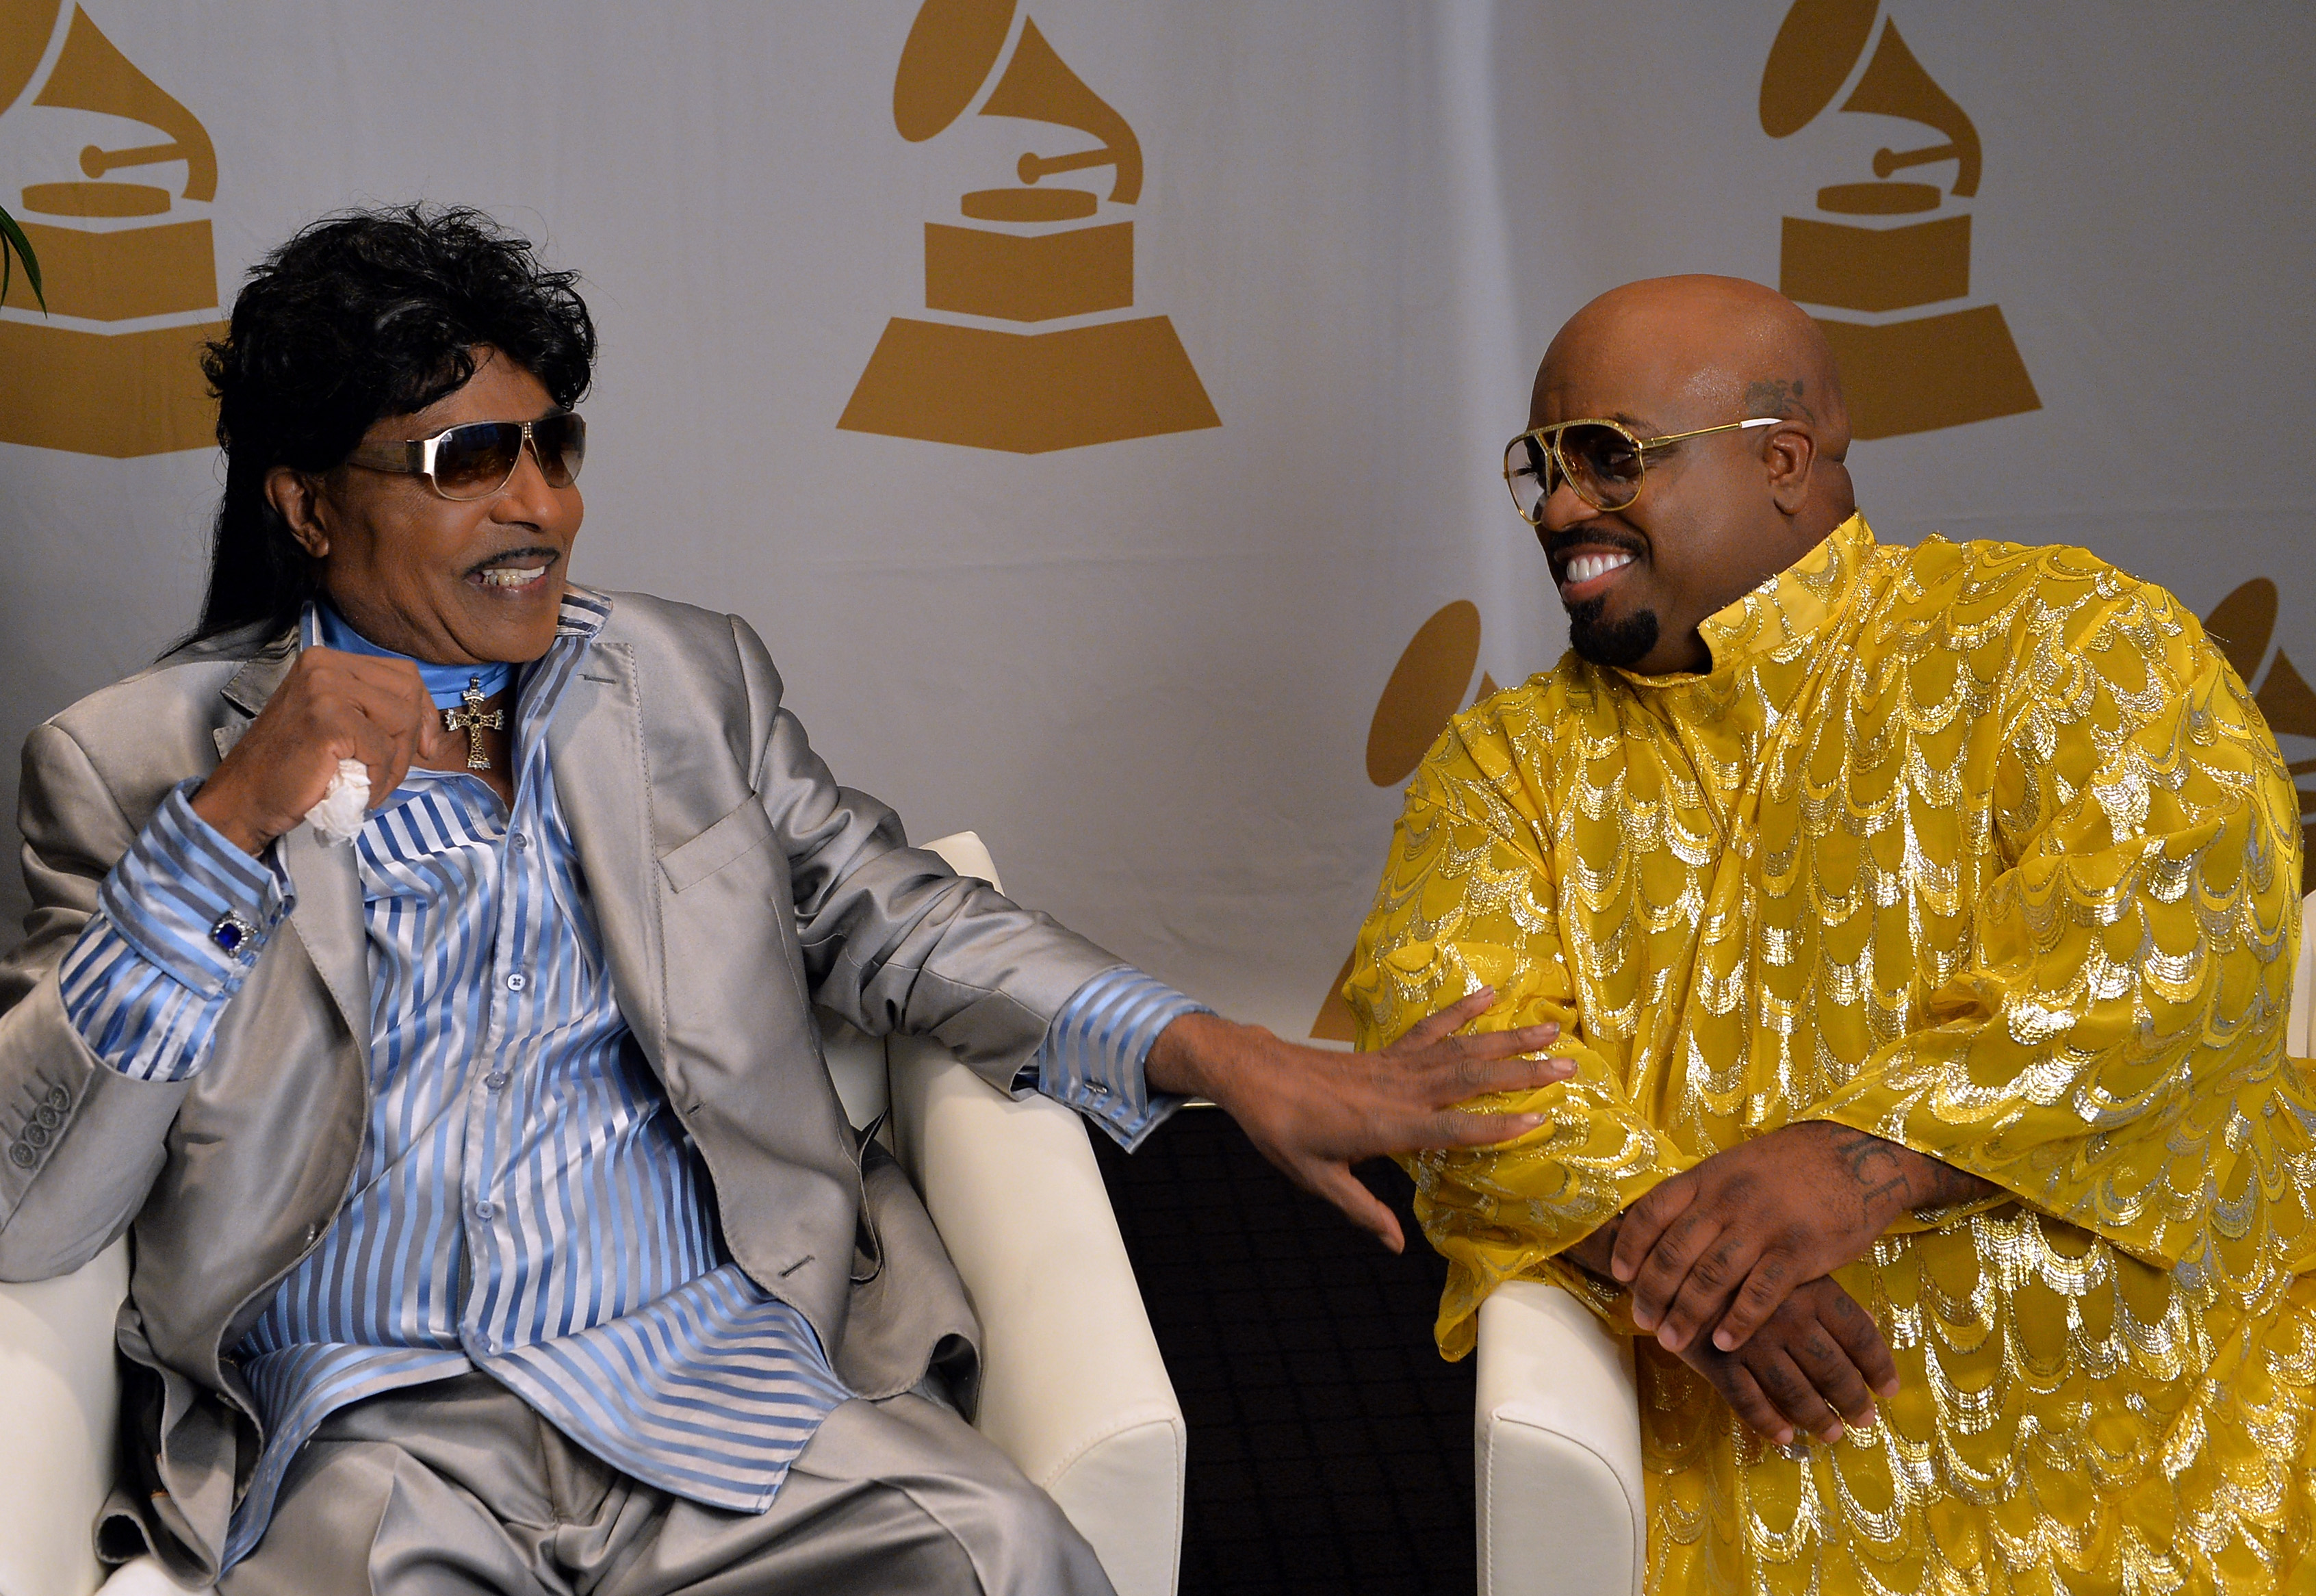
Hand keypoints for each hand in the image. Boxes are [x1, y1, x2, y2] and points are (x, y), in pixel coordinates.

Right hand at [191, 646, 463, 853]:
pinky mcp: (328, 721)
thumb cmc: (292, 766)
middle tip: (392, 772)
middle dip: (412, 738)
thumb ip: (372, 711)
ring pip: (401, 721)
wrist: (246, 797)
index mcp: (328, 660)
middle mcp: (325, 665)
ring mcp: (325, 690)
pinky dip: (381, 778)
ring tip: (373, 786)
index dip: (425, 710)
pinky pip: (382, 749)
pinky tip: (363, 793)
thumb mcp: (335, 722)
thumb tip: (427, 728)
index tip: (428, 746)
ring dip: (396, 763)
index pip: (402, 674)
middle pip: (407, 692)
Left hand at [1145, 990, 1572, 1251]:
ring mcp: (1395, 1066)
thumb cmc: (1282, 1130)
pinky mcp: (1387, 1052)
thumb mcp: (1316, 1178)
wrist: (1253, 1075)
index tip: (1540, 1119)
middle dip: (1520, 1074)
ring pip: (1460, 1050)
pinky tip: (1489, 996)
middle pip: (1469, 1081)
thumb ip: (1361, 1208)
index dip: (1496, 1126)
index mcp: (1385, 1127)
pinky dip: (1461, 1011)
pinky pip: (1430, 1029)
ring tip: (1550, 1031)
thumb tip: (1396, 1244)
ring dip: (1506, 1040)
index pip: (1451, 1128)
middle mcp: (1399, 1091)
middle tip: (1568, 1068)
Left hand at [1610, 1120, 1994, 1354]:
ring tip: (1671, 1342)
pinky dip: (1738, 1320)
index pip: (1652, 1212)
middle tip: (1642, 1322)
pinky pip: (1760, 1291)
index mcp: (1706, 1177)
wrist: (1853, 1155)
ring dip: (1686, 1313)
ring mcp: (1762, 1224)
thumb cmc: (1788, 1168)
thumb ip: (1700, 1196)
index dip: (1631, 1247)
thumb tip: (1659, 1228)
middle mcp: (1727, 1200)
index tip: (1621, 1277)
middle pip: (1674, 1252)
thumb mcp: (1734, 1168)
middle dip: (1653, 1292)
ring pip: (1710, 1276)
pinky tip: (1724, 1342)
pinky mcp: (1799, 1249)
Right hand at [1663, 1275, 1897, 1446]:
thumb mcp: (1782, 1265)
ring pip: (1795, 1391)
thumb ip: (1821, 1291)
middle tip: (1863, 1420)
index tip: (1889, 1389)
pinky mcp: (1716, 1362)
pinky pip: (1749, 1402)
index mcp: (1807, 1288)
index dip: (1878, 1365)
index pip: (1858, 1332)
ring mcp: (1750, 1342)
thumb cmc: (1734, 1264)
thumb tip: (1866, 1318)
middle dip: (1852, 1400)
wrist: (1667, 1261)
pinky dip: (1769, 1423)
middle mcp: (1784, 1316)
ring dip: (1817, 1418)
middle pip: (1832, 1368)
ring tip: (1832, 1434)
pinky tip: (1785, 1436)